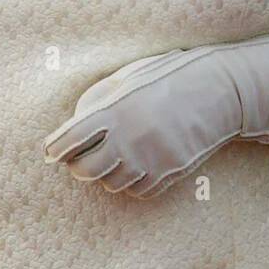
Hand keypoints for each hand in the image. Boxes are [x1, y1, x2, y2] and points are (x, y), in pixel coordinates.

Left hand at [42, 33, 268, 198]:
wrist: (218, 91)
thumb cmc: (167, 78)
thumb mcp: (127, 79)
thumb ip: (97, 101)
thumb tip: (72, 127)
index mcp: (113, 111)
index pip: (70, 140)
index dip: (55, 149)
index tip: (51, 152)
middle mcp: (128, 139)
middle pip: (85, 171)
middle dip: (78, 166)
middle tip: (79, 158)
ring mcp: (150, 159)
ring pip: (111, 183)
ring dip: (107, 173)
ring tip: (114, 156)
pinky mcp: (169, 173)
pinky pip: (138, 190)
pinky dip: (132, 181)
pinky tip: (137, 163)